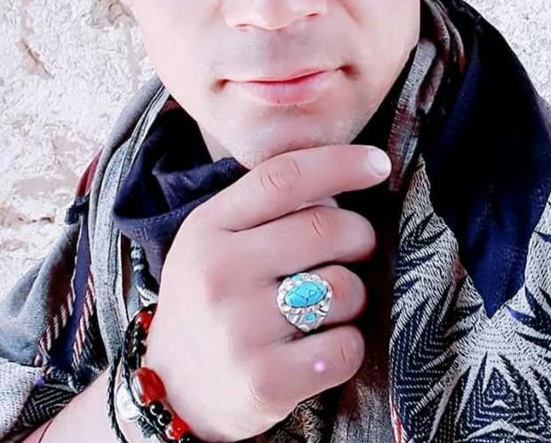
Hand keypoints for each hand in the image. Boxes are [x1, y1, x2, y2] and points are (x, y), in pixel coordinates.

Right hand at [142, 144, 390, 441]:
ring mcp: (239, 329)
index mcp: (207, 227)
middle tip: (359, 246)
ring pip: (343, 287)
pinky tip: (322, 345)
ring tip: (329, 304)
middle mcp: (219, 273)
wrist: (172, 388)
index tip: (378, 163)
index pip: (282, 177)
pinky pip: (346, 346)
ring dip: (353, 294)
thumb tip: (342, 178)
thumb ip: (265, 207)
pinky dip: (348, 344)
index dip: (339, 164)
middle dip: (359, 234)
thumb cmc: (210, 298)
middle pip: (324, 228)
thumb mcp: (215, 239)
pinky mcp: (264, 381)